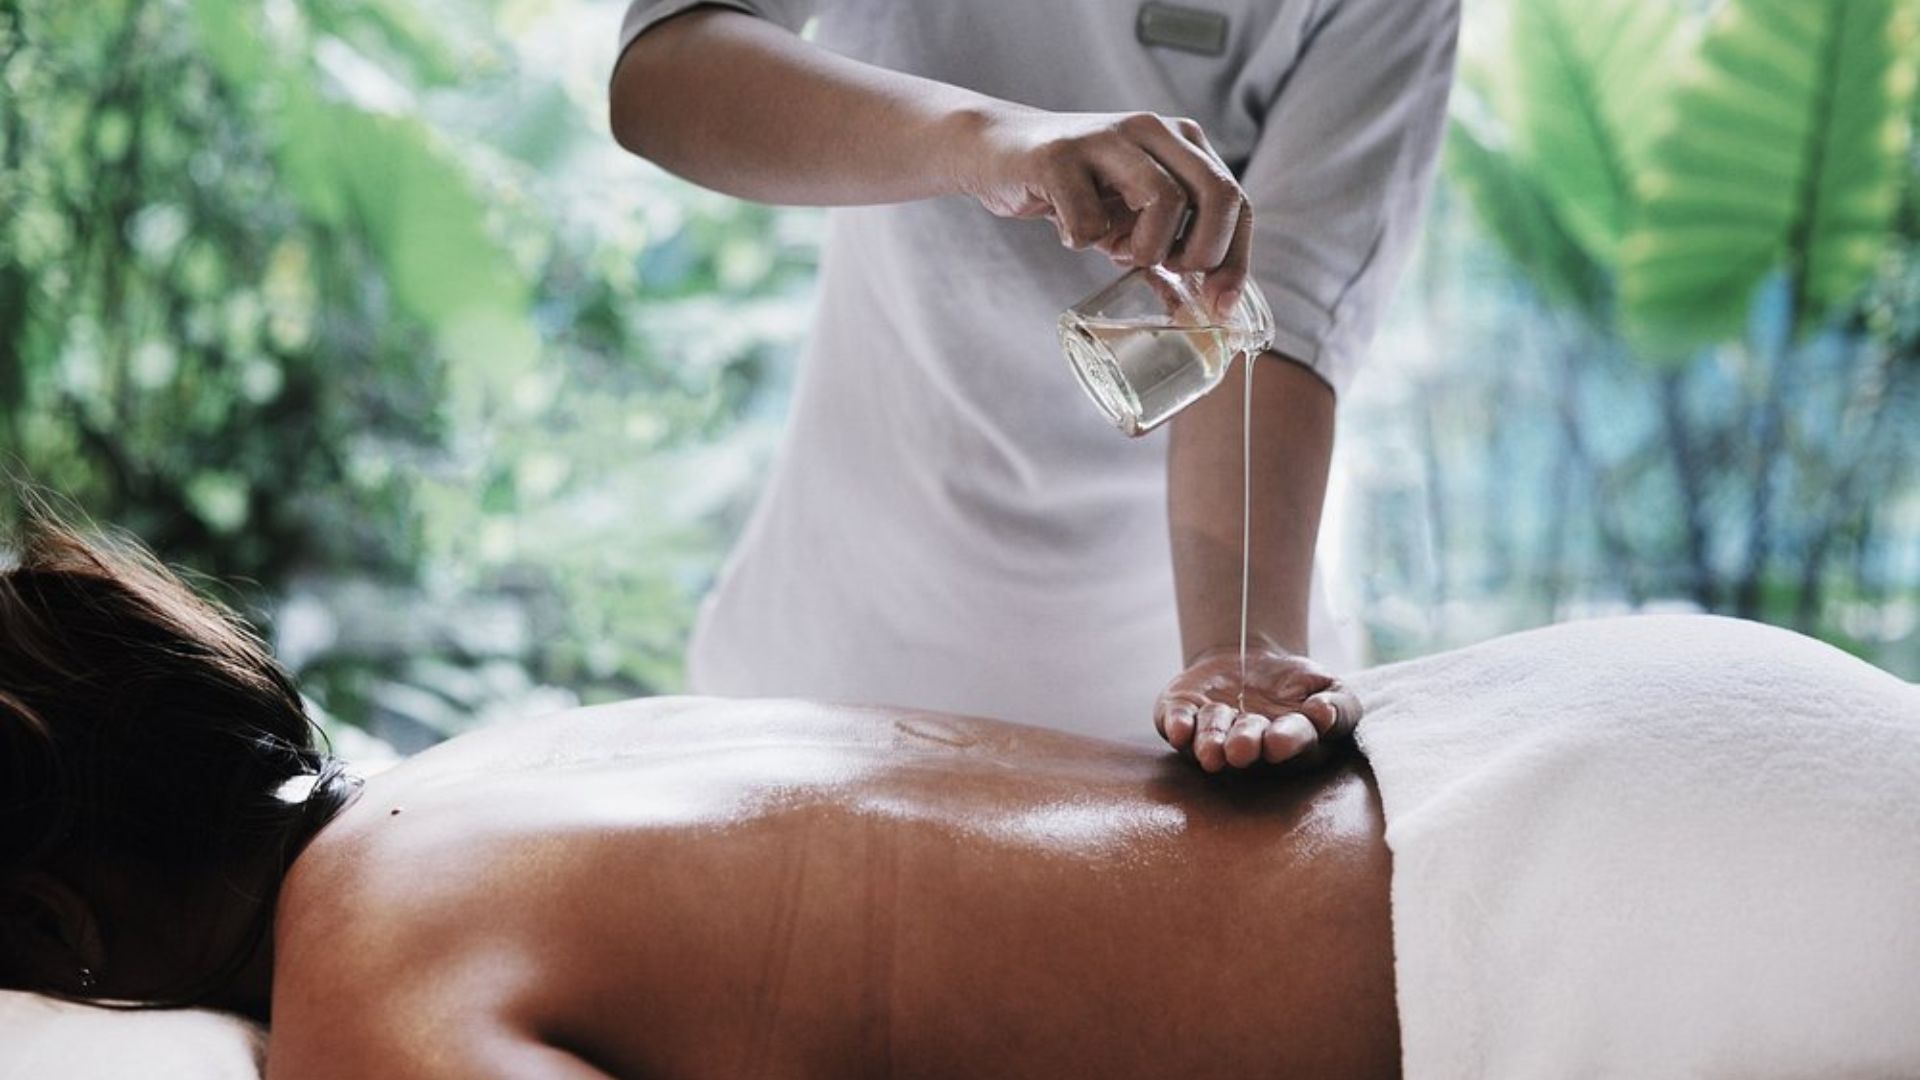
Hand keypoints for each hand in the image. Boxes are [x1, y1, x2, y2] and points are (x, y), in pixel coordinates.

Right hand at [956, 104, 1251, 314]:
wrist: (997, 150)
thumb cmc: (1076, 188)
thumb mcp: (1130, 213)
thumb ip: (1168, 246)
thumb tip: (1206, 310)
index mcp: (1180, 142)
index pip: (1236, 200)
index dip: (1235, 258)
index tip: (1222, 305)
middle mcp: (1152, 130)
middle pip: (1218, 194)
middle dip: (1202, 253)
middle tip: (1169, 273)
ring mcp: (1107, 139)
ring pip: (1164, 201)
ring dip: (1145, 248)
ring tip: (1114, 250)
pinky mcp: (1060, 157)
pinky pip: (1091, 221)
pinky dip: (1082, 241)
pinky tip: (1068, 232)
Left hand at [1154, 645, 1360, 772]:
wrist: (1249, 660)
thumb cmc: (1296, 684)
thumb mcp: (1330, 688)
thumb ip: (1339, 706)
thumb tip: (1323, 713)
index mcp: (1290, 744)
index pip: (1294, 743)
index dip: (1289, 740)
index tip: (1281, 738)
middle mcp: (1248, 747)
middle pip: (1247, 747)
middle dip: (1244, 744)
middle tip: (1241, 750)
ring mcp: (1212, 734)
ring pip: (1209, 739)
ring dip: (1210, 740)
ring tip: (1212, 750)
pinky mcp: (1181, 717)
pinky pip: (1175, 722)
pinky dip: (1176, 725)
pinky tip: (1178, 730)